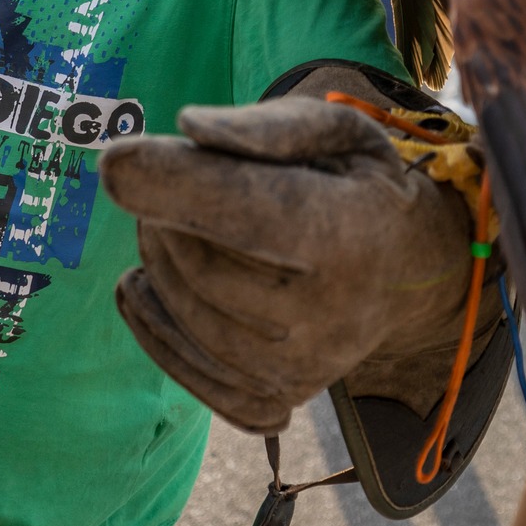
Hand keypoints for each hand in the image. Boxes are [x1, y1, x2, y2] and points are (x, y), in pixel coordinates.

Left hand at [101, 97, 475, 433]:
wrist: (411, 273)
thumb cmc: (358, 184)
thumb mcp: (337, 131)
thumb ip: (266, 126)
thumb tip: (187, 129)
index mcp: (354, 235)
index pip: (250, 213)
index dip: (176, 186)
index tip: (114, 160)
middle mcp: (334, 316)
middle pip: (202, 263)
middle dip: (162, 212)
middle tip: (168, 176)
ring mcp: (304, 370)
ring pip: (186, 312)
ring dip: (156, 256)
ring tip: (171, 220)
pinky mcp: (274, 400)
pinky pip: (183, 366)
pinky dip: (150, 319)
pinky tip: (145, 280)